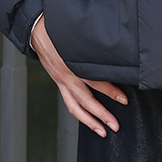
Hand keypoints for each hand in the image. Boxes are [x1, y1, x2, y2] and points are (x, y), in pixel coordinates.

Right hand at [30, 17, 127, 136]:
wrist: (37, 31)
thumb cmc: (59, 31)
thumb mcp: (79, 35)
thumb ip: (94, 45)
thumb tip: (114, 50)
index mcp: (74, 64)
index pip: (96, 82)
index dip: (111, 92)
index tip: (124, 100)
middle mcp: (68, 75)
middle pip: (86, 100)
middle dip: (102, 114)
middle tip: (115, 124)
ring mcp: (62, 81)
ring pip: (76, 107)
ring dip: (90, 121)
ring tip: (102, 130)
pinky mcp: (59, 83)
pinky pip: (69, 102)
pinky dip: (79, 112)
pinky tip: (88, 119)